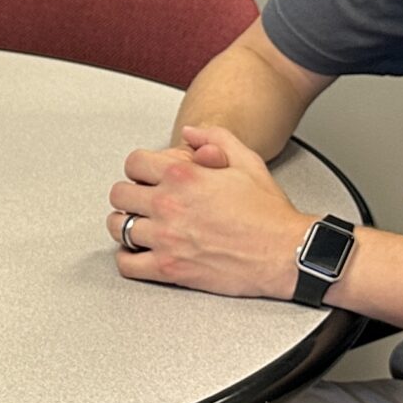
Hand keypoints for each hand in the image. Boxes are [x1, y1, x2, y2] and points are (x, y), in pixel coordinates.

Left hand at [106, 124, 310, 296]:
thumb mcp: (247, 161)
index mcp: (183, 176)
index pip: (134, 164)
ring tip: (140, 226)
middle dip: (130, 195)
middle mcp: (169, 205)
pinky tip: (139, 253)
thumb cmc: (269, 213)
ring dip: (126, 225)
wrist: (285, 252)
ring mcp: (166, 238)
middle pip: (120, 195)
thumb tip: (190, 132)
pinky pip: (127, 264)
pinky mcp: (169, 269)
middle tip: (142, 202)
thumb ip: (214, 137)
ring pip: (118, 228)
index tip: (146, 177)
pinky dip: (128, 259)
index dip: (140, 169)